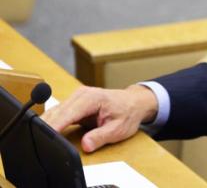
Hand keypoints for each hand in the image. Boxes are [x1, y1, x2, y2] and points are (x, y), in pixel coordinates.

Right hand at [41, 84, 157, 152]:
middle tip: (39, 141)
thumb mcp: (119, 129)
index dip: (55, 125)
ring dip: (47, 124)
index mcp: (92, 98)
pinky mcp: (74, 103)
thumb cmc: (128, 113)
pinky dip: (52, 122)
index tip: (45, 135)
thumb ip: (101, 136)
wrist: (134, 103)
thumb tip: (86, 145)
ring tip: (40, 138)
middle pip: (57, 111)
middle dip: (46, 126)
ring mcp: (76, 97)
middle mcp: (81, 94)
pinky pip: (58, 113)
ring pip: (55, 111)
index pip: (68, 113)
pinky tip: (47, 132)